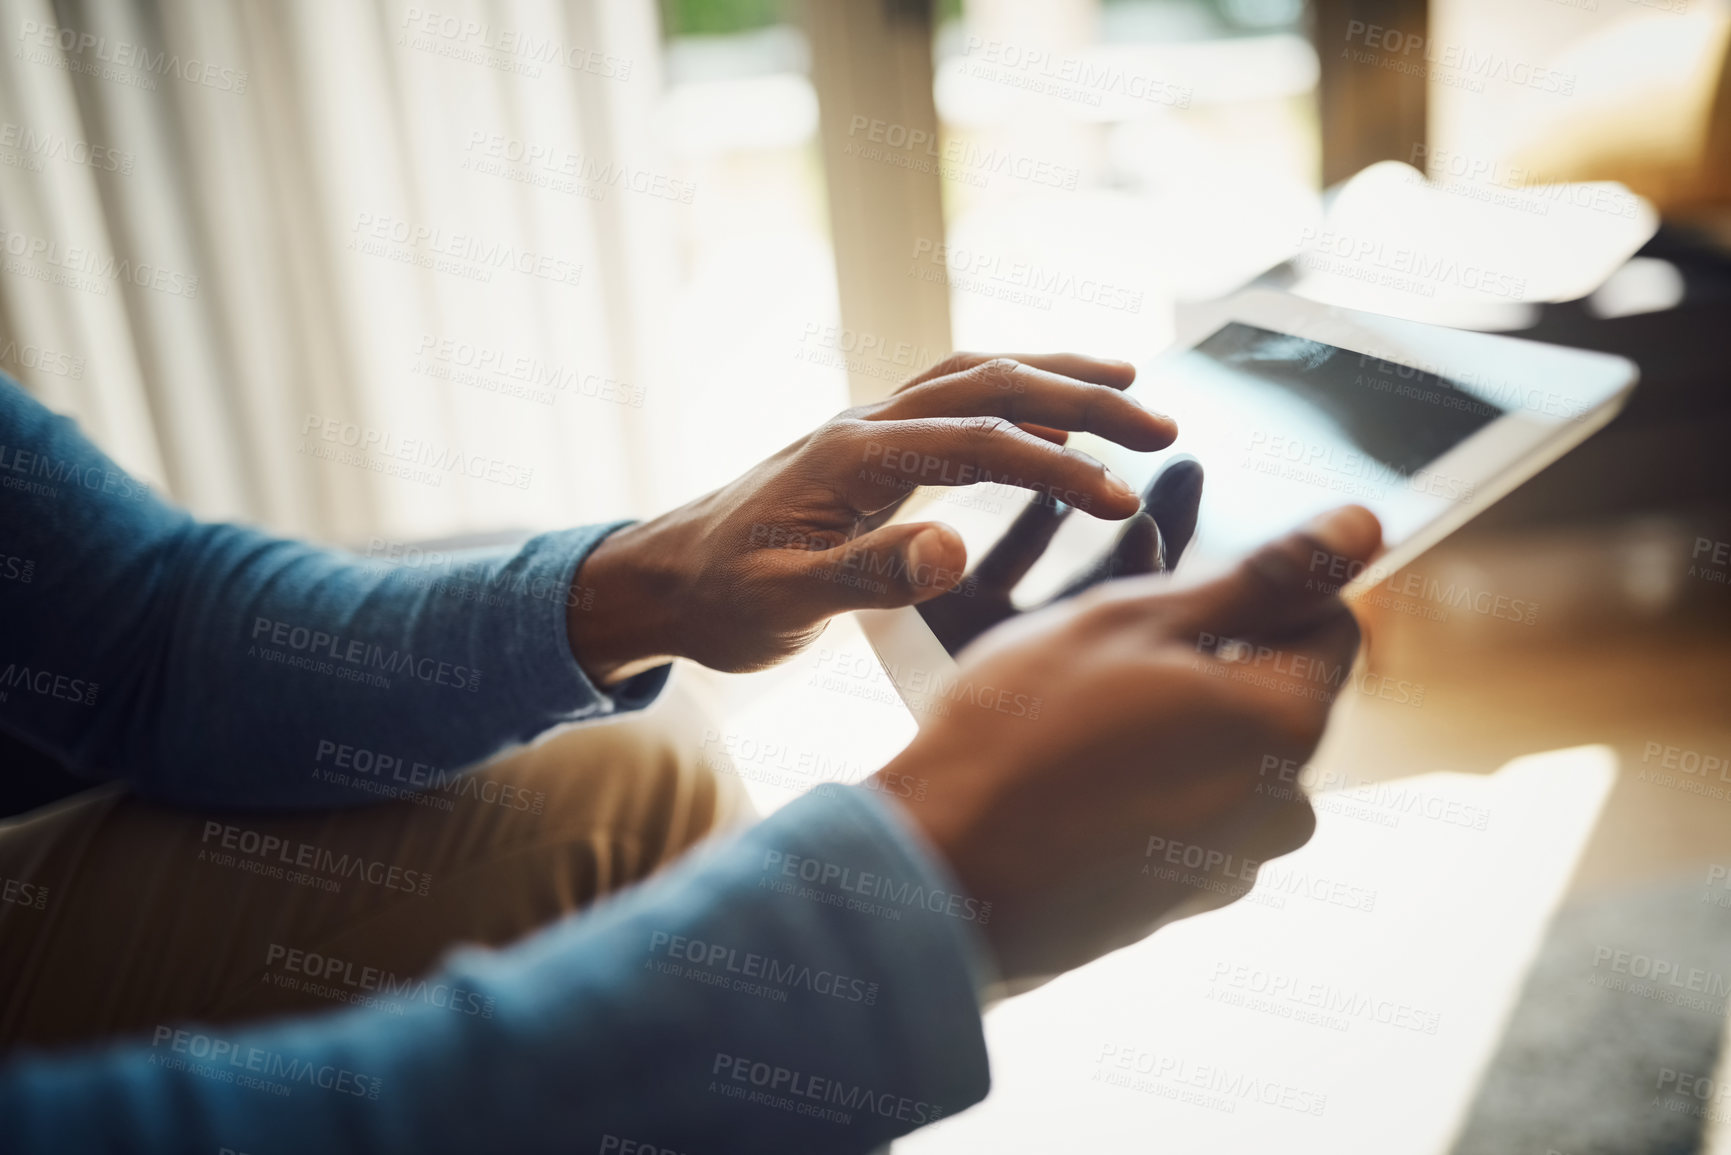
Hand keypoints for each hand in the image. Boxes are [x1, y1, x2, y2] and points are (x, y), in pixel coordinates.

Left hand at [568, 354, 1175, 680]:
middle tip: (1161, 420)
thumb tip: (955, 549)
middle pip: (990, 382)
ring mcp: (867, 430)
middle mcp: (865, 426)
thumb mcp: (785, 602)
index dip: (1056, 465)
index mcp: (852, 459)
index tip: (1122, 496)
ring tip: (1129, 384)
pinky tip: (1047, 414)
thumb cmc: (720, 598)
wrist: (661, 579)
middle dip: (1081, 396)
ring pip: (975, 374)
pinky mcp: (869, 450)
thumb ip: (868, 576)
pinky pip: (955, 399)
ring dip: (1054, 375)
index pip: (978, 442)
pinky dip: (1014, 394)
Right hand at [872, 505, 1381, 995]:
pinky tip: (1072, 783)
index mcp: (1288, 725)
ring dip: (1176, 725)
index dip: (1260, 592)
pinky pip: (1188, 814)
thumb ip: (1262, 578)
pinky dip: (1148, 787)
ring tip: (1078, 724)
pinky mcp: (1184, 904)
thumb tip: (1363, 528)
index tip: (1178, 596)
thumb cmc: (1025, 731)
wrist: (944, 874)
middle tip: (1107, 657)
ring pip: (1226, 755)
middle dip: (1212, 661)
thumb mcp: (1138, 620)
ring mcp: (1235, 864)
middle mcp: (1286, 806)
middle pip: (1276, 694)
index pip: (1331, 623)